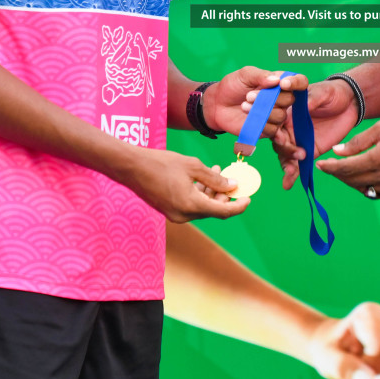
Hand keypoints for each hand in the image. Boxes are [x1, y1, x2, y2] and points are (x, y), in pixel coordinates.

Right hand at [121, 148, 248, 222]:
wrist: (131, 168)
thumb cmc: (161, 163)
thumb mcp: (192, 166)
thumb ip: (214, 179)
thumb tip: (232, 186)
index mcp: (191, 205)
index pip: (223, 211)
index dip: (238, 206)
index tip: (248, 198)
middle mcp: (184, 215)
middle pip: (213, 210)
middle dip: (224, 195)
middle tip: (230, 177)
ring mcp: (175, 215)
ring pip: (202, 208)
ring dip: (211, 193)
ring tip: (216, 171)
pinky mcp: (169, 211)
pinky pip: (190, 206)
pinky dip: (199, 195)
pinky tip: (201, 179)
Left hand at [204, 67, 307, 140]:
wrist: (217, 105)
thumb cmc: (232, 86)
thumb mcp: (245, 74)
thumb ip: (261, 75)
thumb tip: (277, 80)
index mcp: (278, 83)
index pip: (299, 82)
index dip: (296, 82)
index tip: (283, 84)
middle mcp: (280, 99)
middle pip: (290, 100)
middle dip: (273, 98)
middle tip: (250, 95)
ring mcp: (274, 115)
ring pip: (281, 116)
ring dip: (263, 111)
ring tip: (245, 104)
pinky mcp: (266, 129)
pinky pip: (272, 129)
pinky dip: (260, 123)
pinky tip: (247, 115)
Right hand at [273, 79, 359, 189]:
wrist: (350, 104)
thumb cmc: (332, 93)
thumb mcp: (322, 92)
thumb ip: (311, 98)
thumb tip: (303, 105)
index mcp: (286, 110)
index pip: (274, 120)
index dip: (274, 129)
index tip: (279, 137)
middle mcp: (288, 126)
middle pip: (277, 141)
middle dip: (283, 149)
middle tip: (295, 154)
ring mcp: (297, 140)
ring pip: (285, 154)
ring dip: (286, 164)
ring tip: (291, 172)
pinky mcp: (308, 151)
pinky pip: (297, 164)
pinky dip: (292, 175)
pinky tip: (288, 184)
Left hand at [317, 114, 379, 196]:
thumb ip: (357, 142)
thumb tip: (337, 152)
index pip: (347, 168)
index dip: (330, 168)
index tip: (319, 165)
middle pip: (353, 181)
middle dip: (339, 174)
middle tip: (330, 167)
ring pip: (366, 188)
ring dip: (353, 180)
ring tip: (347, 170)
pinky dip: (370, 183)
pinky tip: (367, 174)